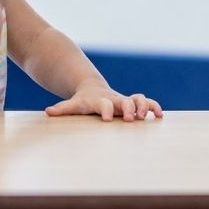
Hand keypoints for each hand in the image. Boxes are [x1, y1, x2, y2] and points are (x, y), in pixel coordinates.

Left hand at [46, 83, 162, 120]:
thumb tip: (48, 112)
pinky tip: (160, 116)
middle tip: (130, 118)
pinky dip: (154, 107)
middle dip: (129, 107)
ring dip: (144, 106)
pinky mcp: (133, 103)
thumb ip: (63, 109)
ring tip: (146, 116)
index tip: (107, 119)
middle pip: (124, 100)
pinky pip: (147, 103)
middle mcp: (114, 99)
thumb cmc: (83, 101)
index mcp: (99, 101)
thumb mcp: (73, 104)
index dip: (105, 110)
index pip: (103, 104)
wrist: (92, 88)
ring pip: (138, 99)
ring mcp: (125, 100)